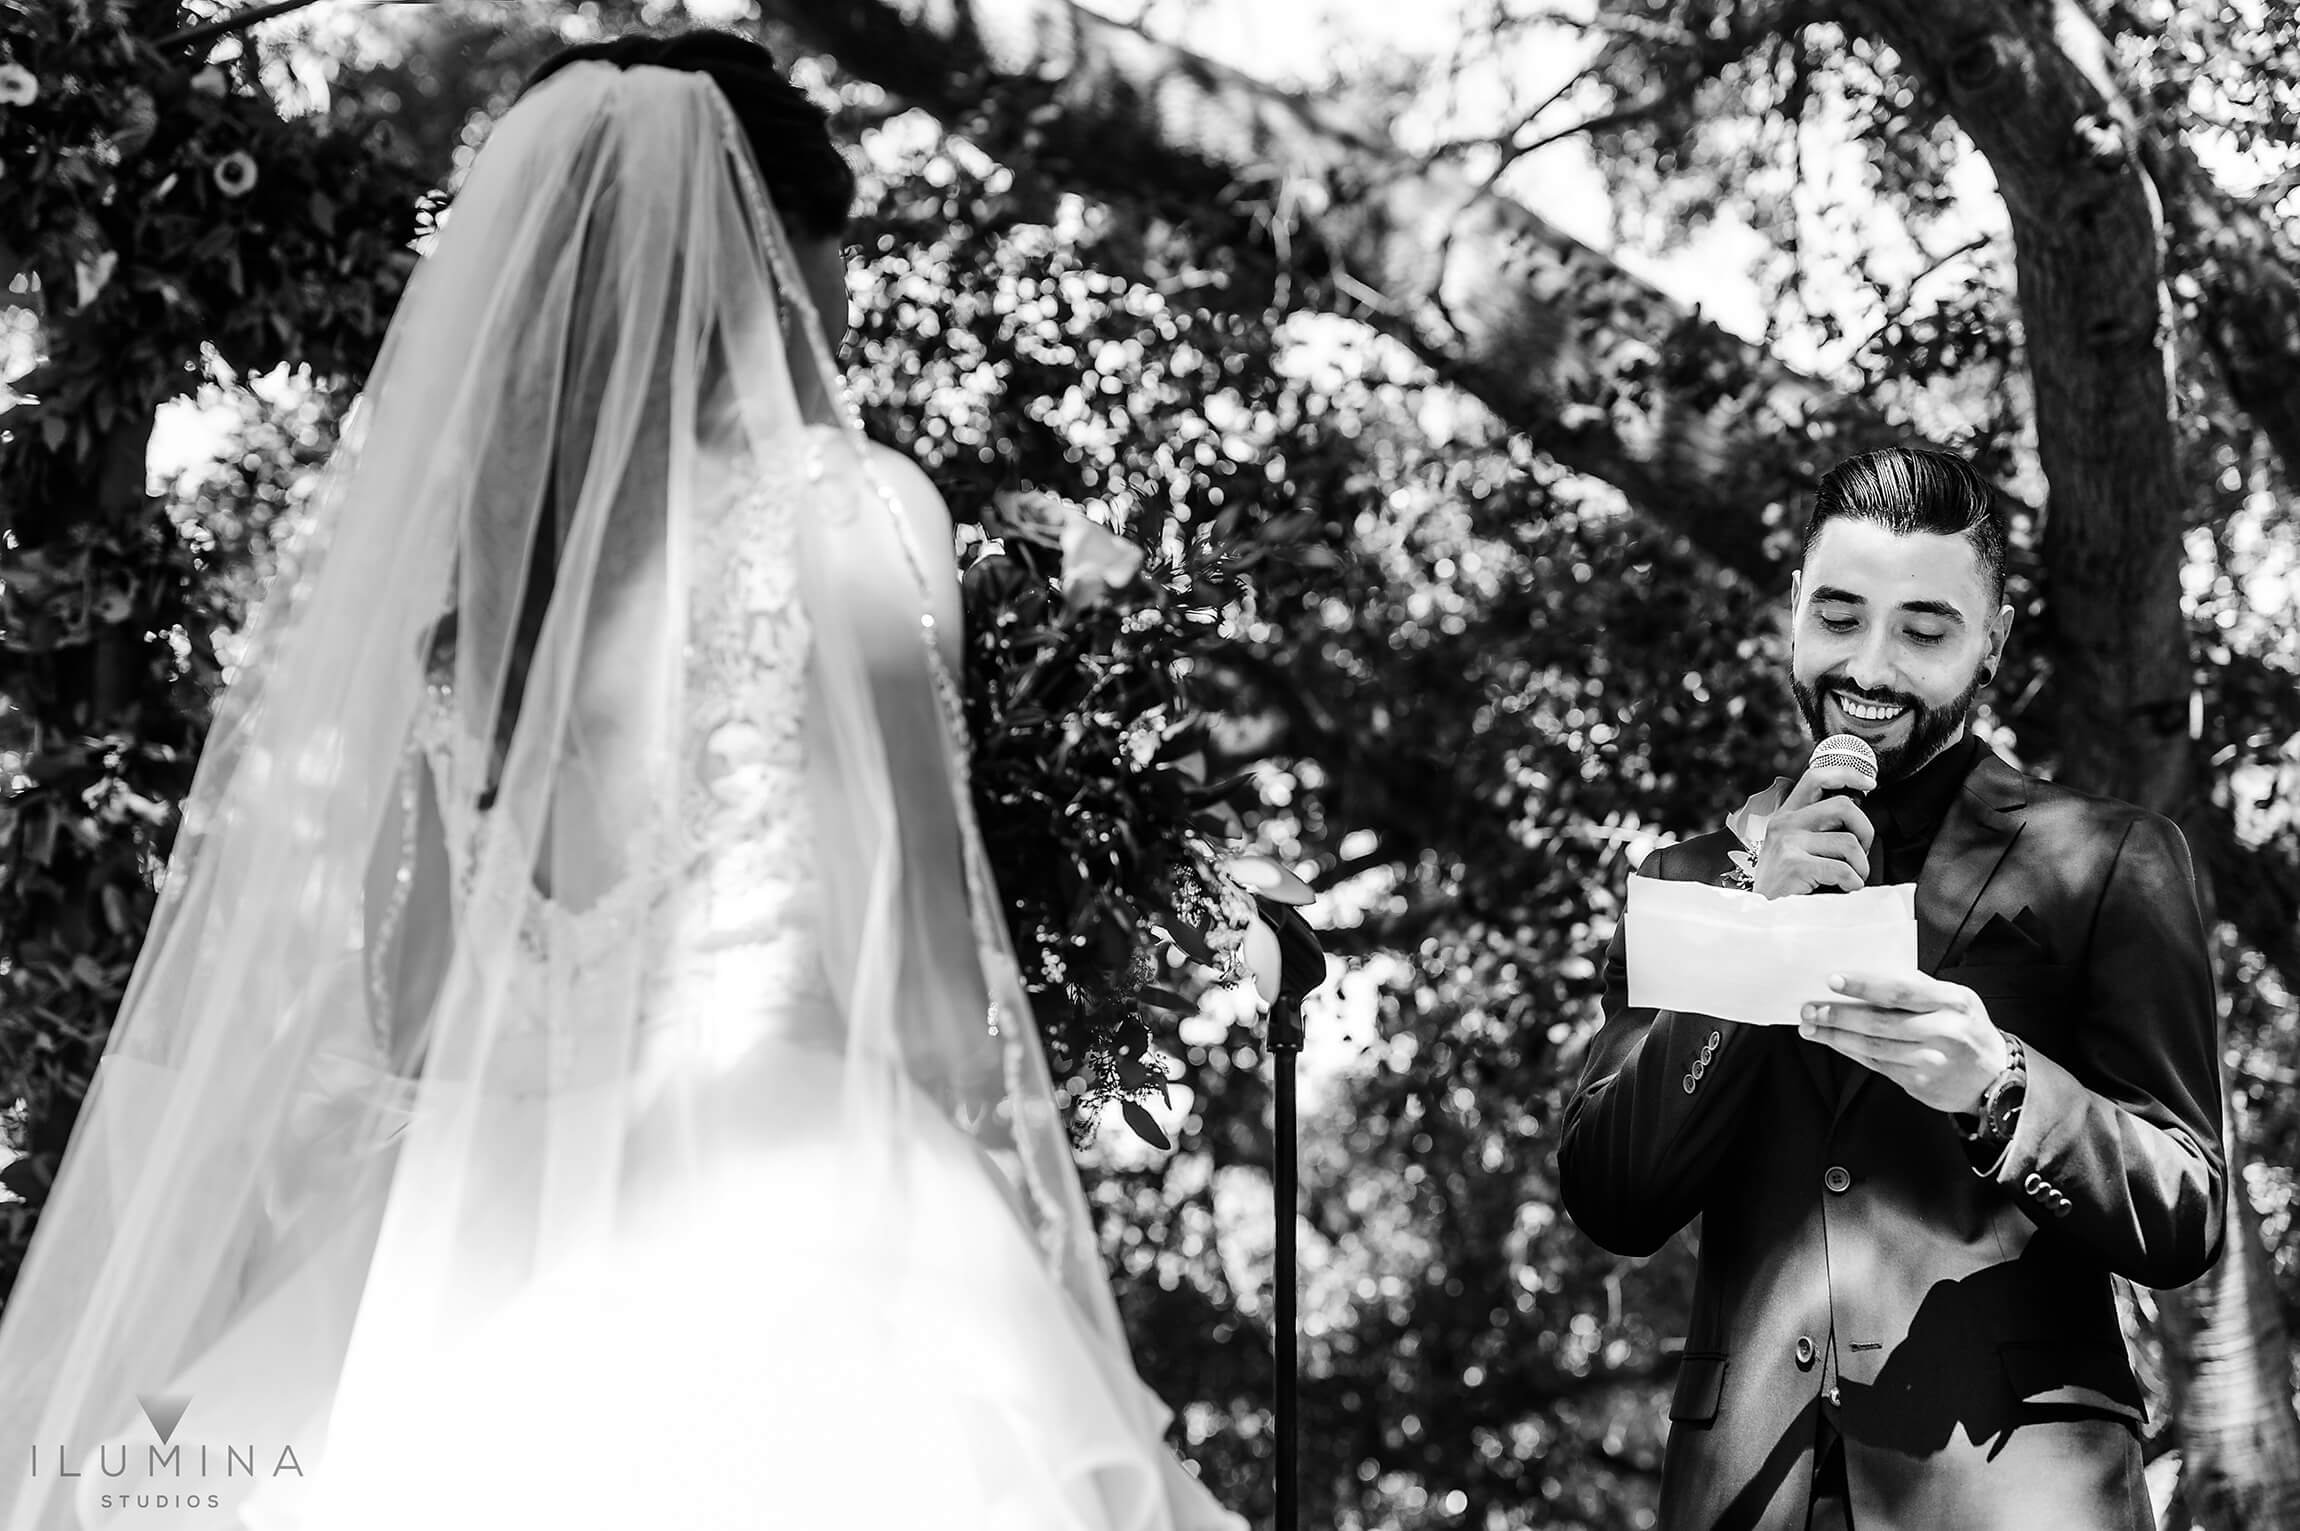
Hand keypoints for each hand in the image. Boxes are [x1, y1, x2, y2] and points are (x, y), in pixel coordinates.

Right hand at [1752, 762, 1875, 897]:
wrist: (1763, 920)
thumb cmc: (1789, 887)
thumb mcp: (1797, 849)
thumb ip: (1818, 828)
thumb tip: (1856, 812)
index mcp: (1786, 815)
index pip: (1816, 777)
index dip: (1847, 774)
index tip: (1869, 783)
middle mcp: (1784, 823)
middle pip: (1844, 806)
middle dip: (1865, 831)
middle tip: (1859, 854)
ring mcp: (1787, 843)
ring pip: (1849, 842)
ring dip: (1860, 867)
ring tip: (1850, 880)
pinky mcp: (1794, 864)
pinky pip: (1844, 869)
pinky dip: (1853, 883)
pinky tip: (1844, 890)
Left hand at [1799, 971, 2011, 1114]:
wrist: (1997, 1079)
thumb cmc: (1968, 1030)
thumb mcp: (1957, 1000)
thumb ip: (1919, 988)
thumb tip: (1868, 975)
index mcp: (1953, 1001)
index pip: (1901, 991)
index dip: (1864, 985)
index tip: (1833, 981)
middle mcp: (1944, 1031)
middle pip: (1880, 1022)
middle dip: (1838, 1015)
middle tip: (1810, 1009)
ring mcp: (1932, 1061)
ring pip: (1874, 1047)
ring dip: (1836, 1036)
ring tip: (1811, 1027)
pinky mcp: (1921, 1084)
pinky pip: (1878, 1065)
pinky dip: (1851, 1052)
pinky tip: (1834, 1042)